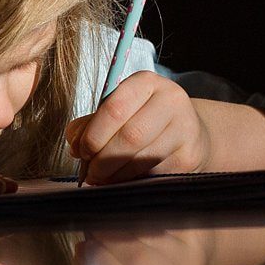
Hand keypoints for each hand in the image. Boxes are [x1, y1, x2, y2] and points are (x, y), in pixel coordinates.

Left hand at [64, 71, 211, 185]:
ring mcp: (184, 128)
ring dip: (116, 175)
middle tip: (91, 173)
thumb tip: (75, 146)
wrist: (188, 132)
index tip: (82, 152)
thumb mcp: (117, 111)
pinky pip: (154, 174)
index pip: (114, 109)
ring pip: (143, 159)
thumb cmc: (142, 120)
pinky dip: (133, 182)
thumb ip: (90, 124)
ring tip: (104, 178)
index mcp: (146, 82)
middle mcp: (170, 100)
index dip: (93, 135)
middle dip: (103, 160)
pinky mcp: (189, 155)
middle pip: (130, 136)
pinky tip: (124, 180)